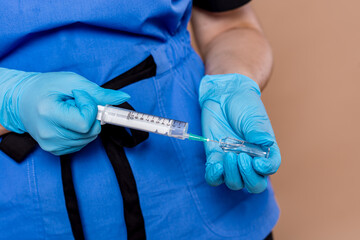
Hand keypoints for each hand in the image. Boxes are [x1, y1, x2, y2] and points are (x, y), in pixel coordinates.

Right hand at [0, 68, 129, 154]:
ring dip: (88, 123)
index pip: (85, 122)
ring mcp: (52, 145)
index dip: (89, 107)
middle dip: (91, 115)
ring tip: (69, 112)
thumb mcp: (72, 81)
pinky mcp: (56, 150)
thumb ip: (99, 92)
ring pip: (90, 138)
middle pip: (91, 131)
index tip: (79, 96)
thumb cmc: (45, 87)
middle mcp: (49, 134)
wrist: (22, 101)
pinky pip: (83, 143)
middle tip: (75, 104)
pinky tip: (69, 121)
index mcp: (48, 114)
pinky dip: (82, 131)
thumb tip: (123, 97)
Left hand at [199, 74, 280, 192]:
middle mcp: (250, 159)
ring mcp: (232, 161)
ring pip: (235, 183)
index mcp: (265, 150)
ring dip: (232, 174)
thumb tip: (267, 145)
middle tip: (242, 157)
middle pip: (254, 184)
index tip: (258, 162)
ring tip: (229, 154)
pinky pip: (214, 177)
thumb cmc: (243, 104)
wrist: (224, 95)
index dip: (266, 170)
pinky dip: (215, 176)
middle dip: (248, 176)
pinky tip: (216, 165)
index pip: (270, 168)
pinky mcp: (215, 158)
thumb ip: (259, 132)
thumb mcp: (254, 116)